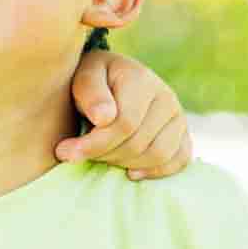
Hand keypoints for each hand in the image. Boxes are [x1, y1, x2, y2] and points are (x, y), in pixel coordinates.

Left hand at [56, 48, 191, 179]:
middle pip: (138, 143)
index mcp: (140, 79)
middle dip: (104, 155)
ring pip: (157, 155)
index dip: (93, 144)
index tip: (64, 152)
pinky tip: (130, 173)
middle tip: (79, 154)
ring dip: (124, 164)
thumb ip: (90, 92)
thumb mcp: (83, 75)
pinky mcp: (183, 133)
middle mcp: (165, 96)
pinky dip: (156, 171)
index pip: (123, 124)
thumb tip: (104, 118)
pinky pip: (179, 160)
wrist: (112, 78)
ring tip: (101, 157)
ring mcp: (178, 116)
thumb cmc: (93, 79)